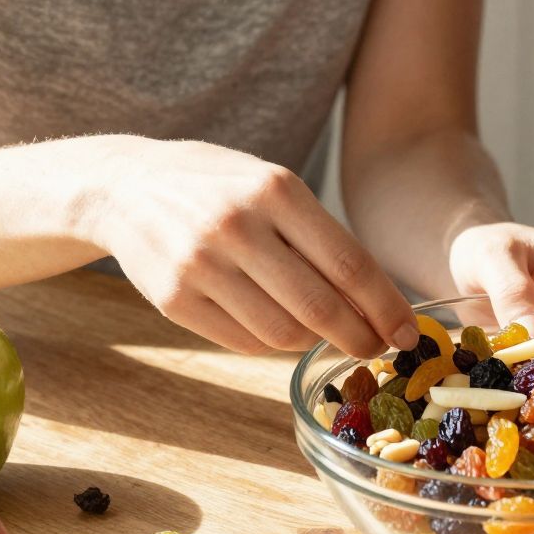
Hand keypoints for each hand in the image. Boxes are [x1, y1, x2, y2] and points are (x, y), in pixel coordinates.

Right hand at [91, 138, 420, 357]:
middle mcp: (238, 227)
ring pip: (283, 334)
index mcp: (276, 190)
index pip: (349, 263)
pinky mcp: (175, 300)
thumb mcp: (272, 185)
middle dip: (360, 338)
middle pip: (320, 308)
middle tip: (378, 349)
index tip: (408, 332)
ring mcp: (202, 266)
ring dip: (314, 342)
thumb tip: (377, 300)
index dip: (386, 307)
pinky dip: (272, 343)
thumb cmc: (218, 186)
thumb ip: (319, 235)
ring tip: (323, 330)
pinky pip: (245, 342)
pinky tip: (277, 325)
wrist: (126, 187)